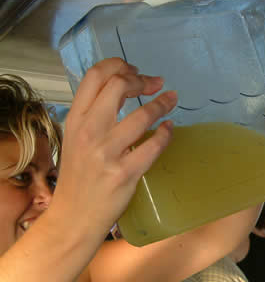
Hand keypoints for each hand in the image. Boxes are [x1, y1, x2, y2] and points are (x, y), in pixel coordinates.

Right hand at [51, 58, 176, 236]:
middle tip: (156, 83)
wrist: (74, 216)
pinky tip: (169, 128)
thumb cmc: (79, 176)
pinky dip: (166, 133)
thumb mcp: (75, 139)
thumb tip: (119, 91)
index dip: (119, 65)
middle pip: (118, 86)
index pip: (95, 76)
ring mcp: (107, 153)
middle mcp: (89, 132)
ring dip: (162, 103)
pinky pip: (154, 146)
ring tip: (172, 99)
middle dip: (142, 80)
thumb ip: (93, 116)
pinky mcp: (125, 172)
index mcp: (75, 120)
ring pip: (142, 115)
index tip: (136, 70)